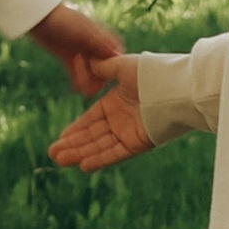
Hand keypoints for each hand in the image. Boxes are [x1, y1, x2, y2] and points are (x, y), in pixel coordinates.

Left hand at [27, 0, 122, 94]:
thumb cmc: (64, 21)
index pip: (114, 51)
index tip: (115, 77)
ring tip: (87, 94)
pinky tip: (78, 90)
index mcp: (100, 35)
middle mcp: (91, 43)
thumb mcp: (84, 32)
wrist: (38, 17)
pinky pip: (75, 71)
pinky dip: (77, 80)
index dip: (116, 64)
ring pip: (88, 69)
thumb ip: (100, 44)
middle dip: (101, 77)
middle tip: (99, 90)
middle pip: (102, 63)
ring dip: (89, 81)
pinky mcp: (67, 56)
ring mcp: (79, 50)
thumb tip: (118, 55)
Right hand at [48, 57, 153, 171]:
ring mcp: (129, 132)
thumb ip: (104, 68)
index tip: (60, 137)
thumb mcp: (122, 66)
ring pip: (100, 146)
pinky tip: (83, 165)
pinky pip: (115, 153)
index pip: (91, 119)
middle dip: (73, 145)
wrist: (175, 87)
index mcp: (116, 103)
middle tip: (53, 154)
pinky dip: (100, 160)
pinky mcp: (139, 143)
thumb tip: (89, 62)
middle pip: (92, 136)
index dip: (75, 129)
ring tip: (60, 161)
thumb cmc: (151, 73)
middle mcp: (121, 120)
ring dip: (81, 154)